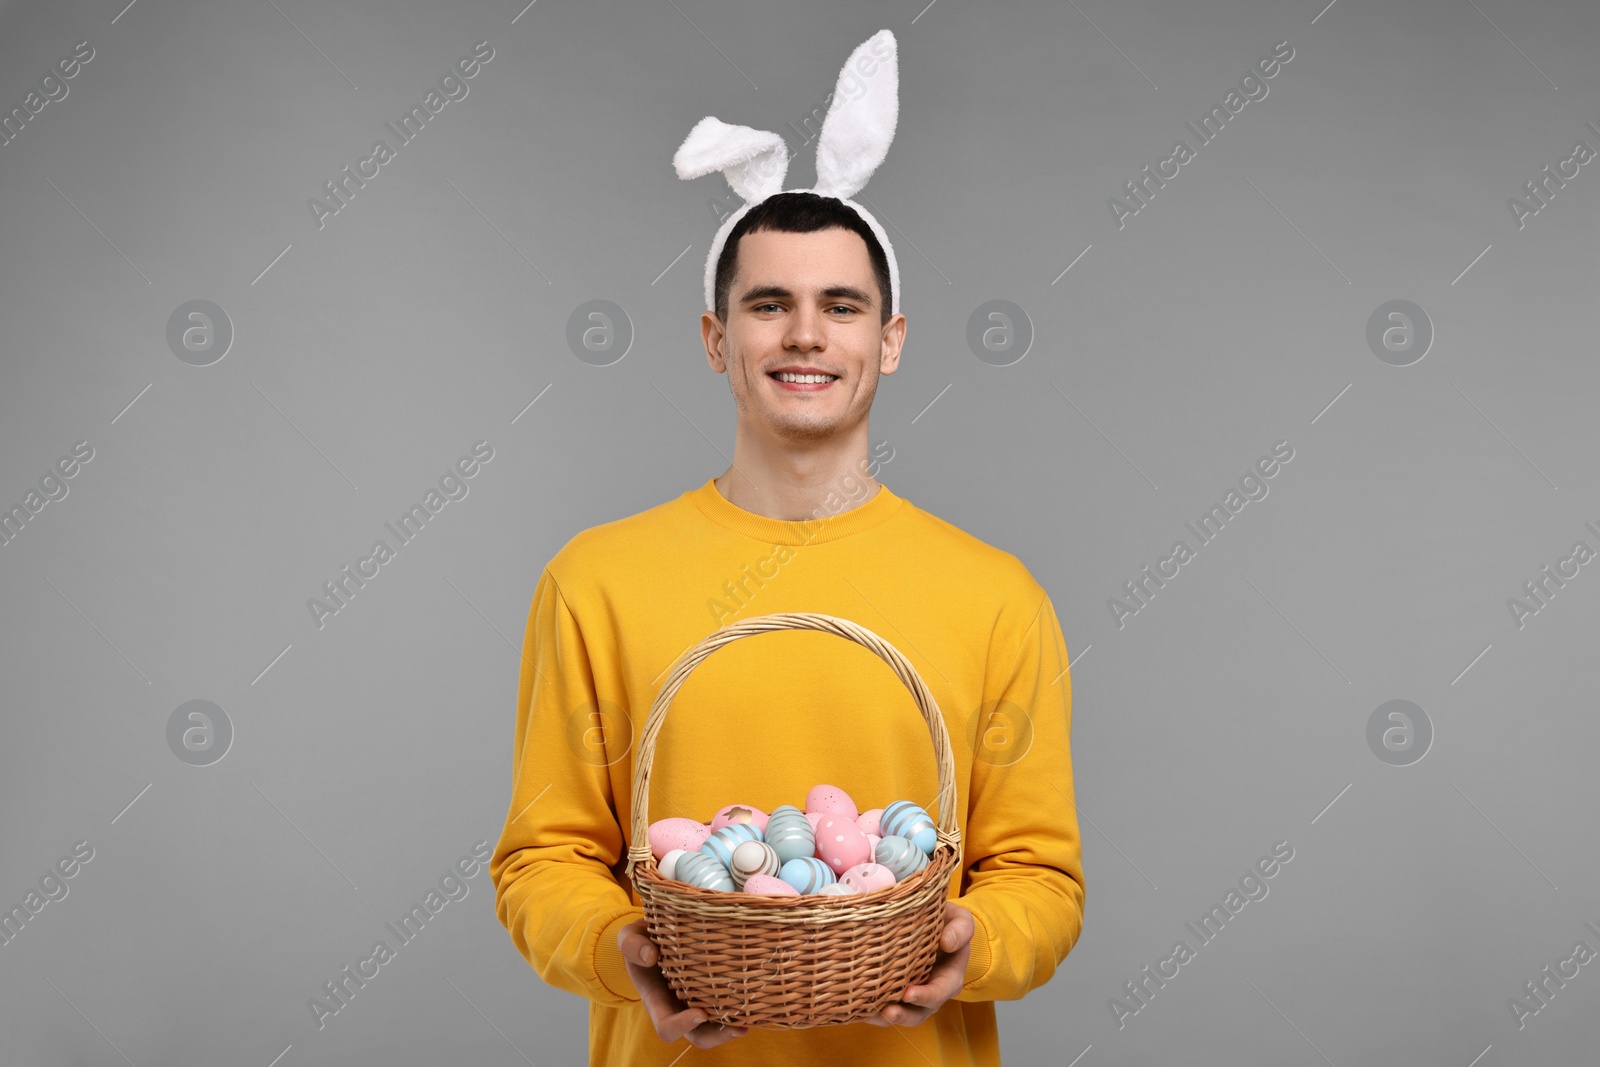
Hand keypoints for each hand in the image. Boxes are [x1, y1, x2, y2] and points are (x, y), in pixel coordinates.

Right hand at [618, 919, 748, 1047]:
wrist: (652, 935)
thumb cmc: (641, 939)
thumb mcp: (629, 937)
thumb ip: (632, 945)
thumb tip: (651, 956)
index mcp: (656, 1001)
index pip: (667, 1027)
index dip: (683, 1025)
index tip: (700, 1012)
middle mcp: (678, 1008)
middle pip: (699, 1036)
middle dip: (719, 1036)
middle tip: (740, 1027)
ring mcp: (696, 1001)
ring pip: (716, 1026)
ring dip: (734, 1025)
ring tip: (754, 1015)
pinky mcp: (711, 990)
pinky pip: (726, 1005)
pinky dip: (740, 1005)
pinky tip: (756, 995)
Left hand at [865, 901, 974, 1026]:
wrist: (934, 925)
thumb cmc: (948, 923)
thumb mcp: (960, 921)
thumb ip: (960, 930)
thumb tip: (947, 943)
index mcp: (949, 977)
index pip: (940, 992)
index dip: (925, 996)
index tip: (909, 994)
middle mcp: (932, 992)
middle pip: (919, 1012)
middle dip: (903, 1014)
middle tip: (887, 1011)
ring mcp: (914, 995)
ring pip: (901, 1014)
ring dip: (885, 1018)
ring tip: (868, 1015)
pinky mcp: (896, 991)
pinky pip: (886, 1005)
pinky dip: (873, 1010)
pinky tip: (857, 1006)